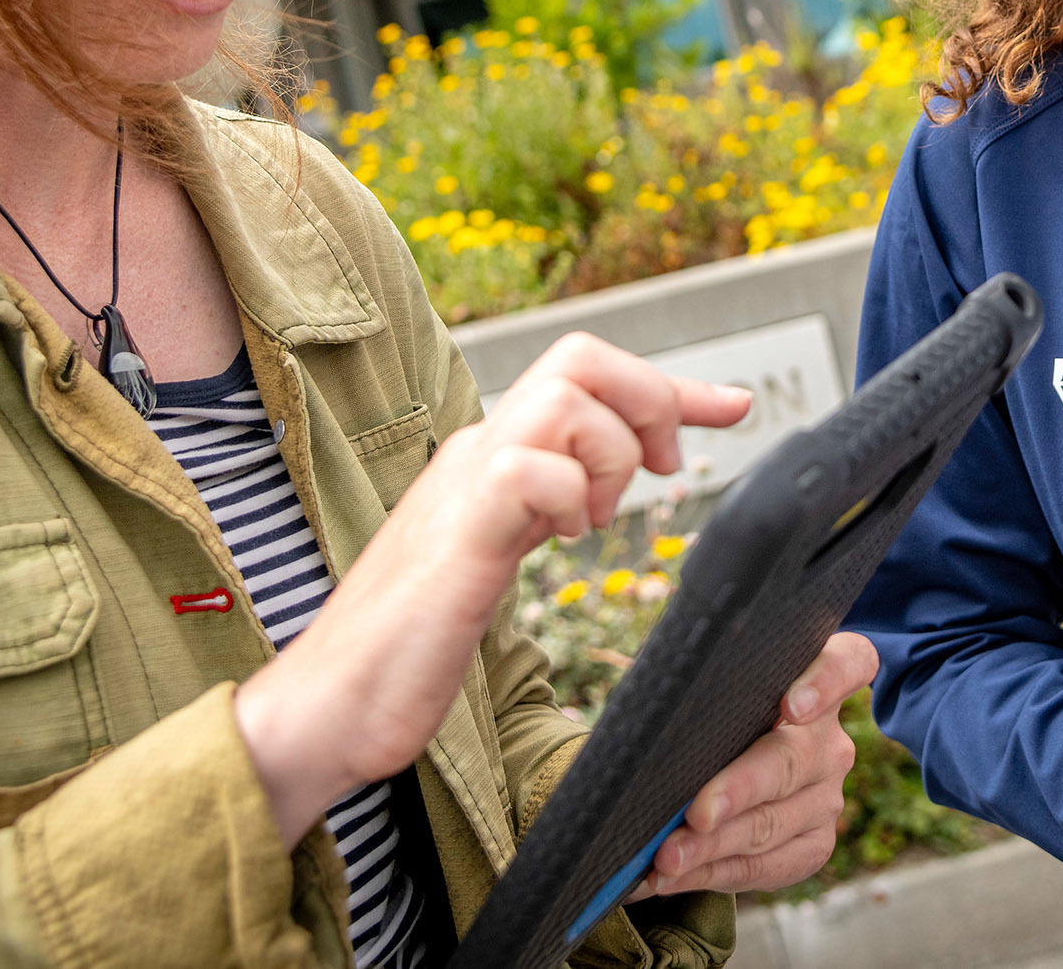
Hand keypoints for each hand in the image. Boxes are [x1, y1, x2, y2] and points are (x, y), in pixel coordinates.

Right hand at [235, 333, 751, 845]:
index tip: (734, 406)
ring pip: (564, 397)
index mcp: (493, 457)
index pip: (587, 381)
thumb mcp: (494, 557)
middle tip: (664, 472)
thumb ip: (534, 513)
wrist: (328, 705)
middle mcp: (479, 453)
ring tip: (593, 521)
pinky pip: (526, 468)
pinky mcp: (457, 535)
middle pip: (582, 357)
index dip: (672, 389)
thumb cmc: (408, 647)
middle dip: (650, 399)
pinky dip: (564, 495)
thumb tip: (586, 498)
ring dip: (609, 454)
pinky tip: (559, 542)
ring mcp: (463, 485)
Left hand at [631, 630, 879, 897]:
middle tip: (697, 813)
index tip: (791, 707)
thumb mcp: (721, 692)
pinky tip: (671, 878)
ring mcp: (828, 797)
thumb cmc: (718, 714)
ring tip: (666, 858)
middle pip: (790, 762)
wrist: (744, 763)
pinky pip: (764, 866)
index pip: (849, 664)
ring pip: (770, 824)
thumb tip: (648, 717)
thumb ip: (706, 695)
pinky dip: (711, 874)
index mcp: (818, 680)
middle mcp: (830, 741)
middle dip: (739, 790)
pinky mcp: (815, 845)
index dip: (824, 682)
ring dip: (711, 846)